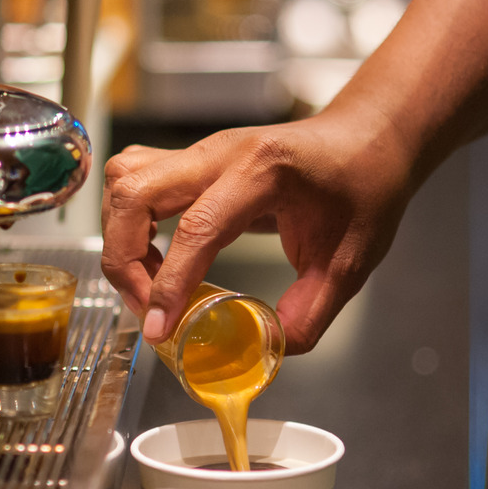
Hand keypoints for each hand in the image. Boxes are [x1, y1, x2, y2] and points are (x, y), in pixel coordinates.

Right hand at [100, 101, 419, 354]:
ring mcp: (200, 151)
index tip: (159, 330)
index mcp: (263, 169)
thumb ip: (309, 311)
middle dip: (125, 259)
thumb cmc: (364, 185)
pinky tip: (156, 256)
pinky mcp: (191, 161)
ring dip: (121, 237)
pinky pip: (134, 180)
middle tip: (148, 308)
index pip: (197, 227)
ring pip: (124, 180)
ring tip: (149, 283)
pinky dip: (128, 222)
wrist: (366, 139)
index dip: (169, 284)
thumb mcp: (351, 259)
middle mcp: (220, 152)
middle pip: (134, 192)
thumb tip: (268, 350)